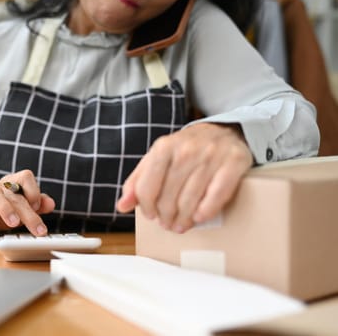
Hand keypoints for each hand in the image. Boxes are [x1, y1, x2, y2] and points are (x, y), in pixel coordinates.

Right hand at [0, 170, 54, 239]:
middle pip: (14, 194)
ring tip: (14, 223)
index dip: (34, 190)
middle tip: (38, 229)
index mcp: (12, 184)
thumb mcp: (23, 209)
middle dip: (28, 213)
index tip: (39, 207)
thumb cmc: (5, 211)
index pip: (25, 177)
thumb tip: (51, 203)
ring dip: (5, 208)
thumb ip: (38, 205)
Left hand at [116, 123, 252, 232]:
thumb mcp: (157, 159)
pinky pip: (217, 195)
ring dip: (184, 219)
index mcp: (163, 147)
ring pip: (190, 200)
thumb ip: (138, 181)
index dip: (146, 207)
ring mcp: (211, 155)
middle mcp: (186, 149)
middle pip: (168, 198)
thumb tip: (122, 206)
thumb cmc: (186, 150)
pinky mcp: (234, 162)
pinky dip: (206, 211)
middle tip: (168, 224)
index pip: (146, 188)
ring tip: (182, 225)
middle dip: (166, 217)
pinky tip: (200, 217)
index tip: (151, 215)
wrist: (223, 131)